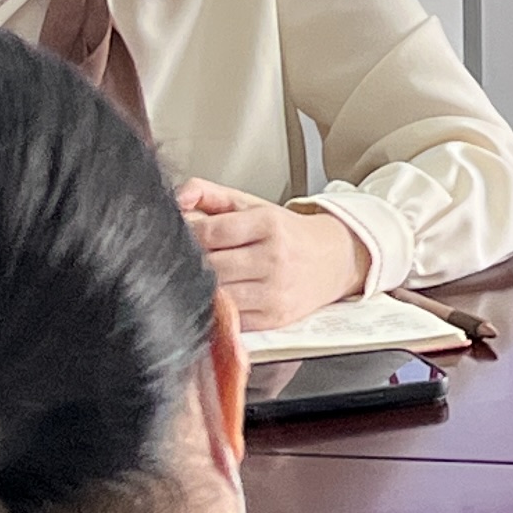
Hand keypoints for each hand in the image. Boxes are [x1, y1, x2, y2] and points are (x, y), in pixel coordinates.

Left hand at [174, 179, 368, 329]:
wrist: (334, 259)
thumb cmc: (287, 233)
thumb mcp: (252, 204)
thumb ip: (208, 193)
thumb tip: (177, 198)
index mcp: (268, 224)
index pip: (210, 232)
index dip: (188, 235)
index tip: (184, 237)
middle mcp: (274, 258)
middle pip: (211, 267)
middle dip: (193, 264)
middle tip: (190, 260)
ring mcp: (275, 291)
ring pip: (218, 295)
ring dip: (203, 289)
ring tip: (206, 278)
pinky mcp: (273, 318)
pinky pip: (231, 319)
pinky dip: (219, 309)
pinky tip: (222, 296)